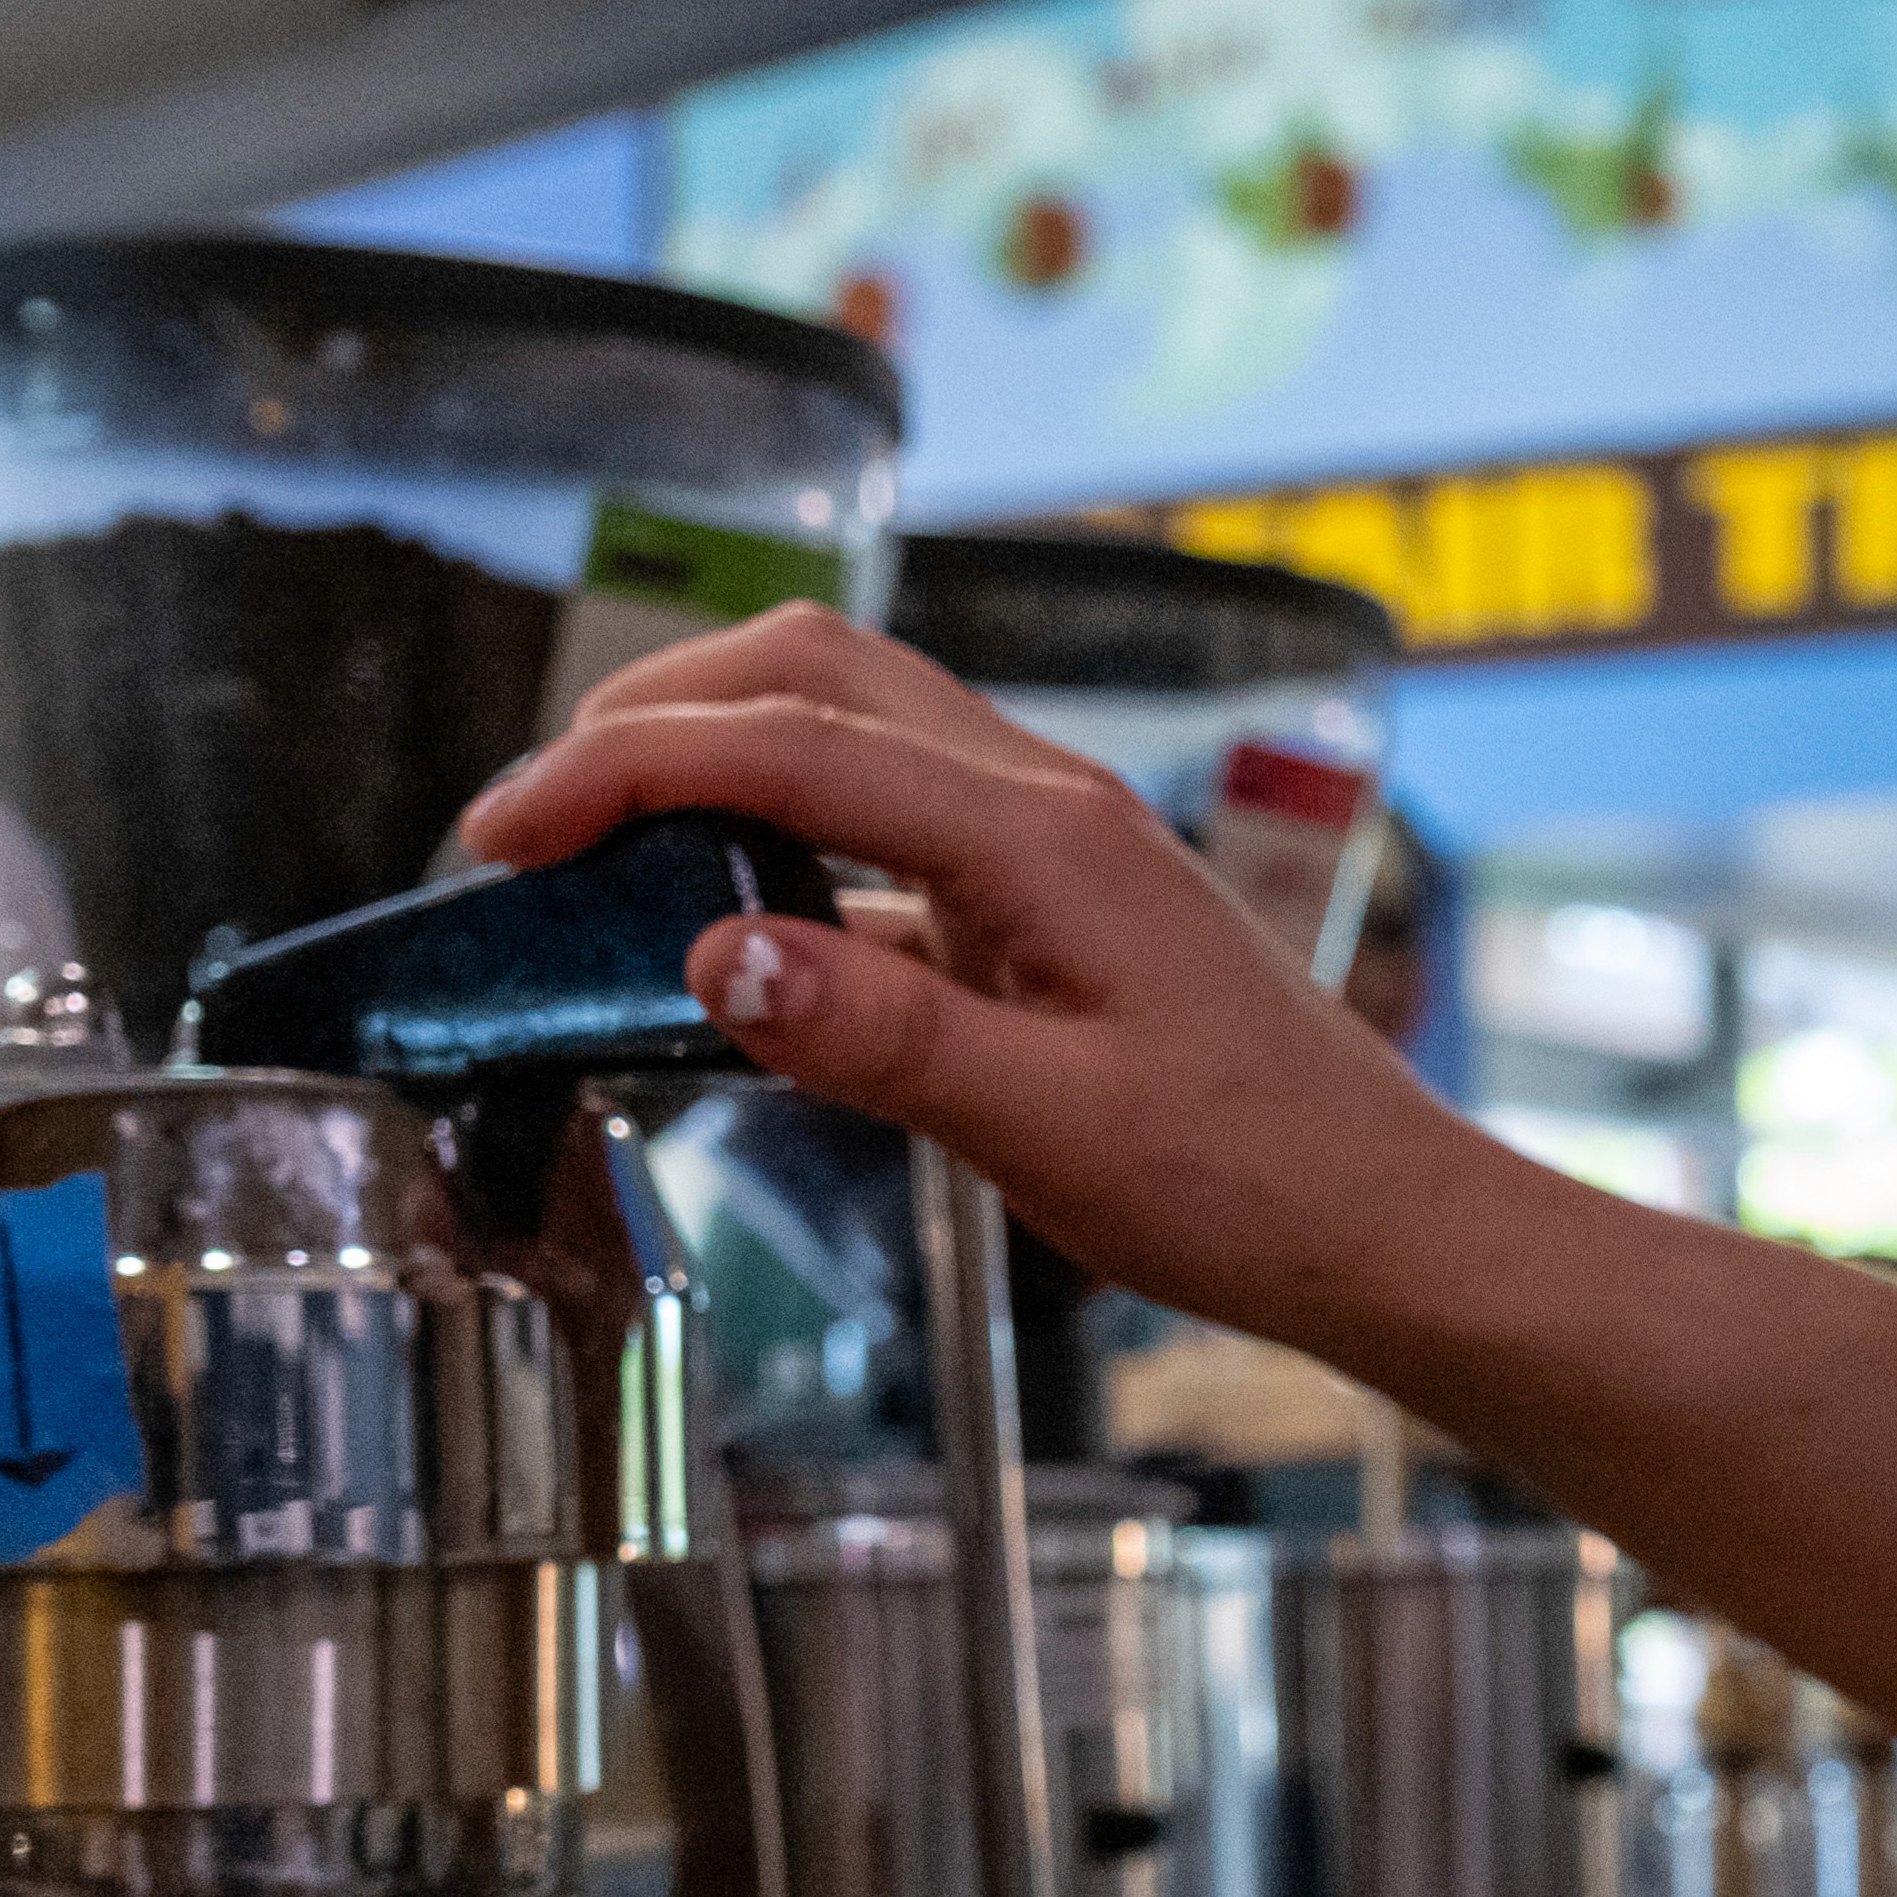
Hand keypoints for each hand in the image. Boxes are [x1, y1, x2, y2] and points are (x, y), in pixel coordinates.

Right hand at [452, 605, 1532, 1356]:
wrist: (1391, 1225)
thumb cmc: (1255, 1187)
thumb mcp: (1049, 1133)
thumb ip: (878, 1039)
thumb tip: (712, 956)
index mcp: (1045, 840)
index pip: (792, 746)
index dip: (626, 772)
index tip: (506, 833)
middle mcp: (1050, 808)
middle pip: (819, 671)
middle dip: (660, 708)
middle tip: (536, 809)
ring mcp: (1056, 847)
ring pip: (857, 729)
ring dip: (721, 757)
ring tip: (601, 849)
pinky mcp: (1055, 904)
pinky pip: (895, 829)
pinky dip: (789, 846)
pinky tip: (732, 936)